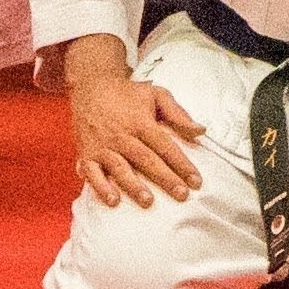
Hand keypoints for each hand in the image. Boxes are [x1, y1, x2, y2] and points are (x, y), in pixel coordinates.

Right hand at [63, 34, 203, 207]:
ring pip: (121, 168)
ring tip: (148, 201)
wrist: (90, 86)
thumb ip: (178, 114)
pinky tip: (113, 201)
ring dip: (134, 186)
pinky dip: (101, 187)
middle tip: (181, 195)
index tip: (196, 181)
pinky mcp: (87, 154)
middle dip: (165, 178)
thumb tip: (201, 131)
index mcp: (141, 122)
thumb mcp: (156, 94)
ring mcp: (104, 146)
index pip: (166, 146)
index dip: (182, 164)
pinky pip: (93, 173)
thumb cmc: (127, 93)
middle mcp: (122, 136)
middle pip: (147, 160)